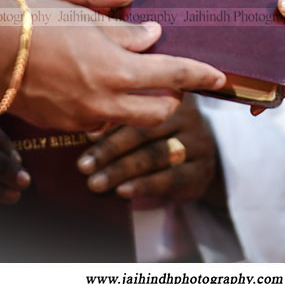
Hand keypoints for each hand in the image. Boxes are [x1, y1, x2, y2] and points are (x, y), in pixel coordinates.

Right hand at [0, 0, 225, 130]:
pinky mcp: (56, 124)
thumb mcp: (83, 16)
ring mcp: (78, 118)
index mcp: (116, 70)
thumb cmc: (31, 18)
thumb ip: (124, 30)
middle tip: (172, 77)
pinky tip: (92, 84)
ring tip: (129, 76)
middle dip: (172, 96)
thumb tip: (152, 35)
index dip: (200, 74)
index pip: (174, 75)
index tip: (218, 76)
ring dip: (136, 103)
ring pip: (125, 119)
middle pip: (158, 110)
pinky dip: (104, 106)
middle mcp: (102, 102)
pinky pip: (93, 121)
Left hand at [74, 94, 220, 204]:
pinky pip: (169, 178)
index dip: (112, 122)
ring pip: (155, 155)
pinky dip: (143, 185)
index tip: (86, 136)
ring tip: (95, 182)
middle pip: (145, 131)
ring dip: (121, 170)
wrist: (200, 160)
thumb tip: (88, 128)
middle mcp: (189, 115)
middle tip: (83, 166)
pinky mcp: (201, 170)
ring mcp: (198, 143)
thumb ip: (125, 117)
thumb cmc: (162, 134)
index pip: (140, 106)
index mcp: (172, 92)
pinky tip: (121, 191)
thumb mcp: (148, 118)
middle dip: (110, 150)